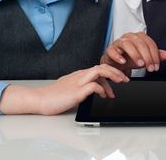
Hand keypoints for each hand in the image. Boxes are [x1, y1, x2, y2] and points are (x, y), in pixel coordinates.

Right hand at [0, 64, 128, 114]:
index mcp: (79, 75)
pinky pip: (93, 85)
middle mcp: (80, 76)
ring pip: (99, 71)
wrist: (39, 99)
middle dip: (116, 71)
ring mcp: (78, 82)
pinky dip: (101, 88)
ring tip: (121, 82)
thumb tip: (96, 90)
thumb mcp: (71, 89)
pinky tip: (104, 95)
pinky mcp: (76, 92)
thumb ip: (83, 87)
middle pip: (102, 66)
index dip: (112, 72)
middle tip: (126, 79)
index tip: (120, 79)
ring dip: (113, 75)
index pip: (99, 68)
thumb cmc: (54, 96)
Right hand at [100, 32, 165, 74]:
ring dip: (135, 54)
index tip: (156, 66)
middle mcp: (129, 37)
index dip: (154, 55)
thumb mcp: (144, 58)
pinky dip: (118, 56)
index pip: (149, 43)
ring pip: (127, 44)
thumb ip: (155, 56)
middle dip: (146, 56)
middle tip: (149, 67)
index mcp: (139, 37)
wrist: (116, 63)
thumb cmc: (129, 58)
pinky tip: (123, 62)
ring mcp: (119, 42)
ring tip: (139, 64)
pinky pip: (113, 50)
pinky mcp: (110, 49)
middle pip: (140, 43)